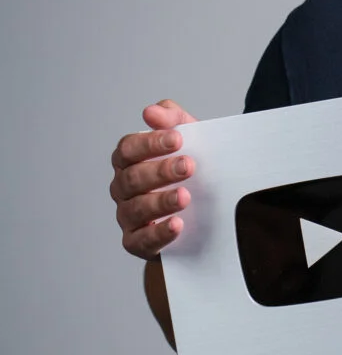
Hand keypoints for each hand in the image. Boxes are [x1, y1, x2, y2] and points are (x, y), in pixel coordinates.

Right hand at [110, 100, 196, 259]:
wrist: (204, 212)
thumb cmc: (191, 170)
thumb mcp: (191, 139)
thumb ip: (173, 119)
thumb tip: (151, 111)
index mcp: (130, 161)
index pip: (128, 149)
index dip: (150, 143)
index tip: (178, 139)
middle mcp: (124, 188)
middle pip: (132, 178)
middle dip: (160, 171)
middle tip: (189, 166)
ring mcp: (128, 217)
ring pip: (135, 209)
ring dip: (160, 201)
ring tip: (185, 196)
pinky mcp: (139, 242)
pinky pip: (141, 240)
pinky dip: (158, 233)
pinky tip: (177, 225)